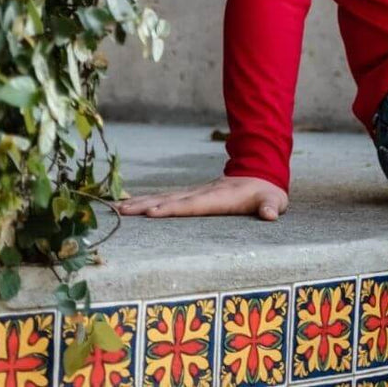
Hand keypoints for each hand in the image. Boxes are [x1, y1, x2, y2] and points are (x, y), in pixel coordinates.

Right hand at [114, 175, 287, 220]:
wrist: (260, 174)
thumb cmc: (266, 193)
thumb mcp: (272, 200)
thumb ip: (271, 207)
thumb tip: (271, 214)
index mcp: (219, 198)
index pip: (192, 204)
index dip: (173, 208)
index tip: (151, 213)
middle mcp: (202, 193)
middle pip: (170, 200)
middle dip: (145, 205)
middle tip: (119, 211)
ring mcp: (194, 193)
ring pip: (163, 197)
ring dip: (140, 203)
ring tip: (115, 208)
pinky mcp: (190, 196)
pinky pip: (165, 199)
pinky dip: (145, 201)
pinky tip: (128, 205)